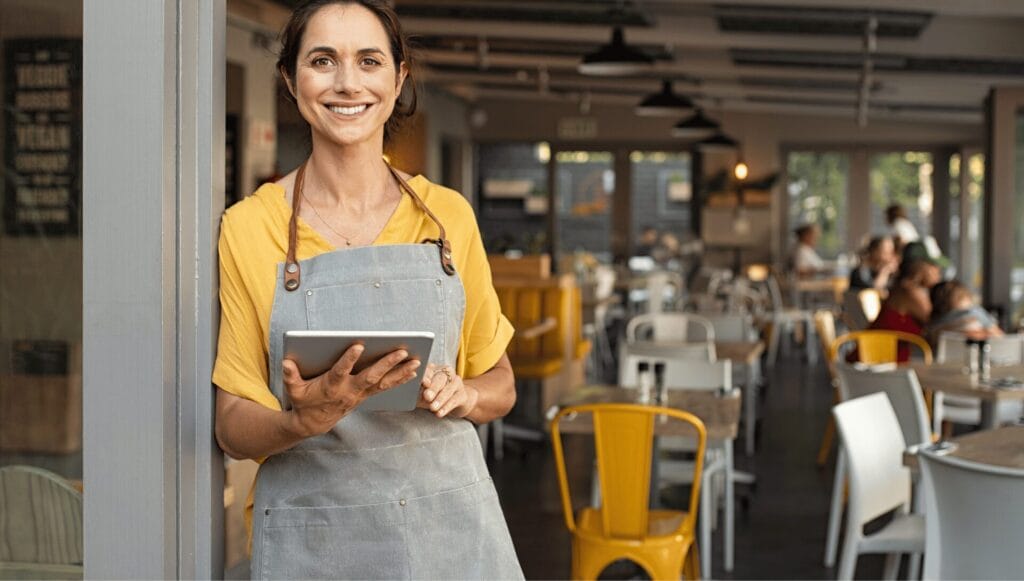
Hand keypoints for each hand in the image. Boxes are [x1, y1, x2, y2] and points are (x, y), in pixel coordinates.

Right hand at [283, 344, 420, 436]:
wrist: (313, 423)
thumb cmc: (303, 401)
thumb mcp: (293, 389)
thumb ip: (290, 376)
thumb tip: (286, 363)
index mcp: (331, 386)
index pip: (340, 371)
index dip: (349, 359)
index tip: (358, 345)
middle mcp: (349, 390)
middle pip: (371, 376)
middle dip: (387, 363)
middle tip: (402, 350)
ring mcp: (360, 394)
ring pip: (384, 382)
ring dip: (401, 372)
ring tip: (416, 361)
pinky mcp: (366, 395)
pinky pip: (386, 387)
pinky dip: (400, 379)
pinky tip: (413, 370)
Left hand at [419, 363, 477, 418]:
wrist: (454, 402)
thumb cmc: (433, 396)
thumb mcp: (422, 394)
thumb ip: (417, 392)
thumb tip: (409, 393)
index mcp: (434, 369)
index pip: (429, 370)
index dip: (426, 376)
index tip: (423, 382)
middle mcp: (446, 373)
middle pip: (440, 378)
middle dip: (433, 388)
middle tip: (427, 396)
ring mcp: (456, 383)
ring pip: (448, 389)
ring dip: (440, 399)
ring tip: (433, 408)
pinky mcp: (462, 394)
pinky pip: (454, 400)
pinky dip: (446, 407)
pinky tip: (440, 413)